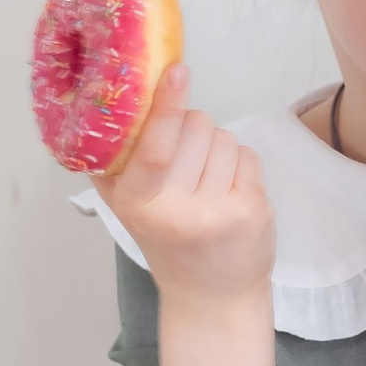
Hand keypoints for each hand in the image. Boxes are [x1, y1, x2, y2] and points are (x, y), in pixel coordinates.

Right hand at [102, 63, 274, 308]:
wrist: (211, 295)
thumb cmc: (167, 239)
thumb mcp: (129, 206)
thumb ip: (118, 161)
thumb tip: (115, 96)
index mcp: (134, 201)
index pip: (154, 146)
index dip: (165, 105)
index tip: (176, 70)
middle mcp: (173, 209)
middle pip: (195, 126)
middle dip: (193, 131)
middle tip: (187, 169)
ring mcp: (216, 211)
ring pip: (223, 137)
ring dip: (218, 151)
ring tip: (207, 186)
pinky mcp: (250, 212)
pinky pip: (247, 155)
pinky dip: (240, 166)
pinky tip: (228, 194)